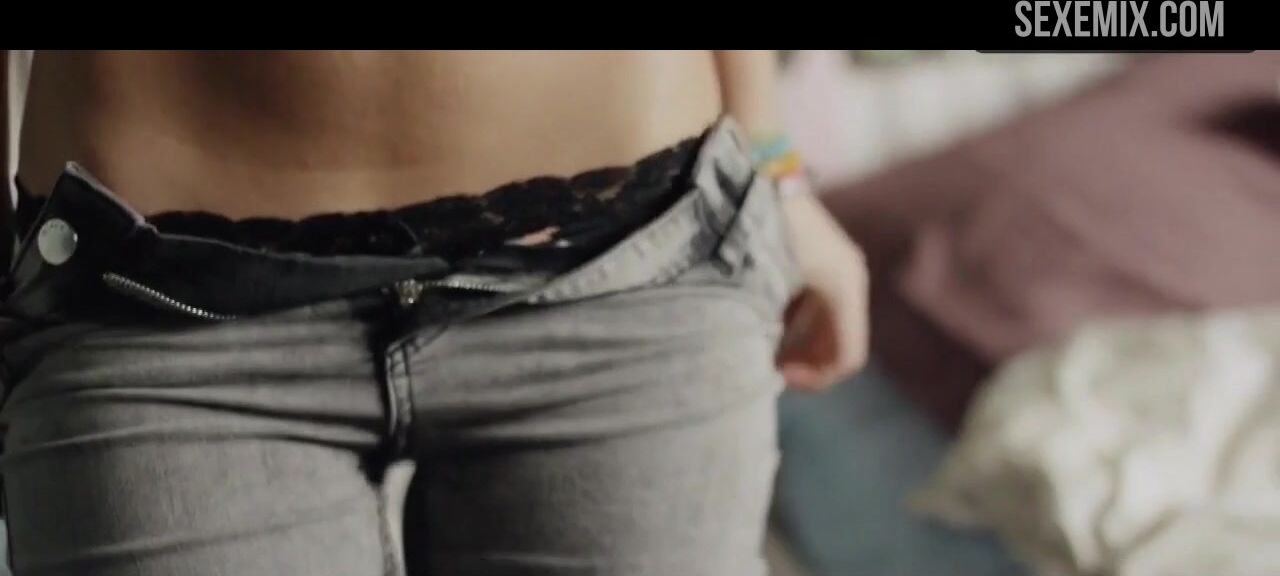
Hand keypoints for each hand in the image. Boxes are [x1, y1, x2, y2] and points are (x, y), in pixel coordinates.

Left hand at [774, 181, 868, 390]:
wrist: (754, 170)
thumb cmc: (756, 229)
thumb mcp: (761, 285)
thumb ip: (768, 330)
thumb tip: (763, 368)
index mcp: (845, 286)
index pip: (848, 355)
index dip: (817, 378)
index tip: (778, 377)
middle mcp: (849, 278)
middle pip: (840, 342)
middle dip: (808, 364)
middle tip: (768, 372)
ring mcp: (837, 268)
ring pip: (828, 326)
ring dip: (800, 346)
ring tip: (762, 353)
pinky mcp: (820, 262)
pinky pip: (816, 306)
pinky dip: (794, 324)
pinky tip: (762, 328)